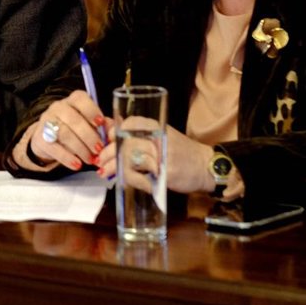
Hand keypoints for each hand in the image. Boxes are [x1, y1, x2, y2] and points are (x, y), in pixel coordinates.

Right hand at [18, 90, 106, 171]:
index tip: (100, 123)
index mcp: (73, 101)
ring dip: (80, 149)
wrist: (49, 139)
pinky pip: (53, 147)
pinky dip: (67, 158)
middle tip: (99, 150)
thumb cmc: (76, 130)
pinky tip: (77, 164)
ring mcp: (47, 121)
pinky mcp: (39, 137)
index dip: (91, 110)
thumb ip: (104, 126)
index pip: (80, 99)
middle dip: (89, 136)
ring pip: (64, 133)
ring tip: (90, 160)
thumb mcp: (90, 124)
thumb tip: (114, 133)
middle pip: (73, 119)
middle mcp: (58, 107)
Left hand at [95, 122, 212, 194]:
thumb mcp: (159, 136)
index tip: (105, 142)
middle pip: (125, 143)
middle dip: (108, 153)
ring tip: (106, 173)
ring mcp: (163, 155)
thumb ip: (137, 133)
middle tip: (99, 162)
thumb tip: (107, 127)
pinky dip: (130, 179)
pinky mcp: (165, 173)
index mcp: (156, 126)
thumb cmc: (179, 152)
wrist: (205, 166)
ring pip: (129, 159)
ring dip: (114, 167)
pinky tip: (125, 181)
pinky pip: (140, 176)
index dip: (113, 133)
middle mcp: (159, 138)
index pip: (128, 123)